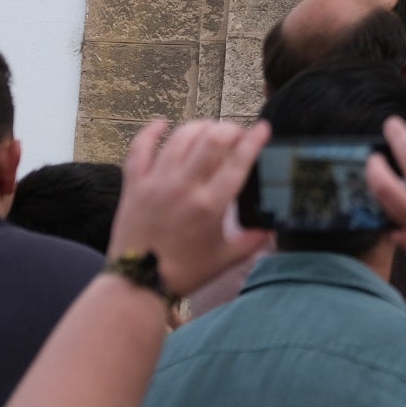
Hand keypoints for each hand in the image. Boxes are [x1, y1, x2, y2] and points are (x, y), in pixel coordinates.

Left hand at [108, 119, 271, 297]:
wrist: (136, 283)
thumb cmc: (183, 272)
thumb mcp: (224, 259)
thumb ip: (251, 241)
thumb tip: (271, 228)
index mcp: (210, 205)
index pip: (238, 162)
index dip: (254, 140)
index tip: (263, 128)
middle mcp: (184, 188)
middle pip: (211, 141)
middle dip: (229, 129)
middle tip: (236, 133)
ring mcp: (156, 183)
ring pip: (180, 138)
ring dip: (199, 127)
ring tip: (209, 129)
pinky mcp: (134, 185)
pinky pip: (139, 149)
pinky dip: (151, 132)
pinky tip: (162, 123)